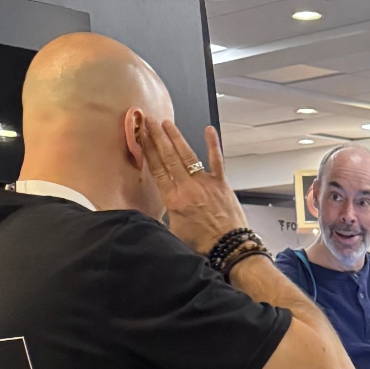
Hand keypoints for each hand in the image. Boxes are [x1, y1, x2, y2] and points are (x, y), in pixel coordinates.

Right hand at [140, 119, 248, 254]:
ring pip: (187, 155)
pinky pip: (217, 160)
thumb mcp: (173, 233)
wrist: (228, 248)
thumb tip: (150, 214)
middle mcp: (188, 188)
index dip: (148, 150)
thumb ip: (162, 219)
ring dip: (176, 137)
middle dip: (157, 137)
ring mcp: (205, 183)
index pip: (157, 169)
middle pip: (168, 157)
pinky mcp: (221, 184)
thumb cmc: (203, 244)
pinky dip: (213, 145)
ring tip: (166, 123)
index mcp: (173, 200)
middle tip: (149, 121)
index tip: (141, 136)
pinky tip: (209, 130)